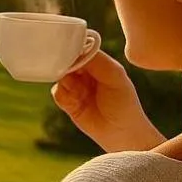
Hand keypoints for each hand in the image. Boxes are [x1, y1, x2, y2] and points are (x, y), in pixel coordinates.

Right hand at [51, 51, 166, 153]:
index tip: (67, 50)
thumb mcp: (115, 77)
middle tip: (72, 75)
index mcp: (99, 63)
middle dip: (66, 66)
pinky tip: (74, 102)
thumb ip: (98, 61)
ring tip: (78, 93)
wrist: (121, 133)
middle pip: (67, 62)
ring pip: (60, 77)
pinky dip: (62, 95)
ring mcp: (77, 88)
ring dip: (66, 83)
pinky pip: (57, 93)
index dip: (73, 48)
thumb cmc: (124, 103)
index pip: (81, 49)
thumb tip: (76, 51)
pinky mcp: (69, 103)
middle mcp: (86, 73)